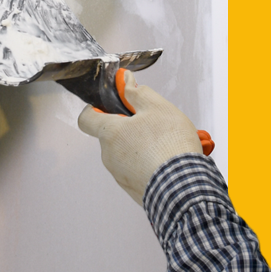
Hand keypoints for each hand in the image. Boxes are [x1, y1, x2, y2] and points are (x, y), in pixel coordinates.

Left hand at [77, 69, 212, 204]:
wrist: (183, 188)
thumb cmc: (169, 145)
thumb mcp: (157, 107)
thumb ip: (137, 92)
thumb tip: (125, 82)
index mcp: (110, 134)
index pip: (86, 118)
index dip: (97, 107)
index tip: (114, 103)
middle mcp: (109, 157)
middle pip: (113, 134)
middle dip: (133, 126)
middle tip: (156, 122)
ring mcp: (120, 176)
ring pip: (128, 152)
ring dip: (146, 144)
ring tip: (170, 142)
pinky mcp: (134, 189)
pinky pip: (138, 169)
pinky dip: (151, 162)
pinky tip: (170, 159)